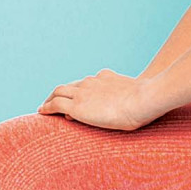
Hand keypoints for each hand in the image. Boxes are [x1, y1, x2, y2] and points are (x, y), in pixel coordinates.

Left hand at [37, 68, 164, 131]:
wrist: (144, 99)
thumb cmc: (149, 101)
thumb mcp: (141, 94)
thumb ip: (135, 96)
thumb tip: (143, 106)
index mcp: (106, 77)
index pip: (88, 82)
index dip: (80, 90)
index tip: (76, 97)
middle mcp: (92, 82)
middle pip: (70, 85)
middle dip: (61, 92)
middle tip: (53, 100)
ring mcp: (83, 92)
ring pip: (59, 92)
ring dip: (50, 98)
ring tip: (44, 107)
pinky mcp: (77, 105)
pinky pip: (55, 104)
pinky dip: (47, 107)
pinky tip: (41, 112)